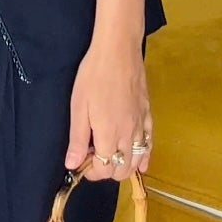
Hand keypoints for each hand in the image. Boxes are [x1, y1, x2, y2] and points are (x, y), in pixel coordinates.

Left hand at [64, 35, 152, 180]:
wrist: (119, 50)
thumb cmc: (94, 75)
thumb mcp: (79, 106)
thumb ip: (78, 139)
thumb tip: (72, 165)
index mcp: (109, 134)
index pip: (103, 170)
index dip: (91, 171)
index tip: (81, 161)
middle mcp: (128, 135)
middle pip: (122, 170)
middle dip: (106, 171)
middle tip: (93, 157)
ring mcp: (141, 125)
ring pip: (138, 160)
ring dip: (124, 166)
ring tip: (111, 157)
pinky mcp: (148, 114)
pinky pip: (150, 143)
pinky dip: (144, 156)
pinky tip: (140, 159)